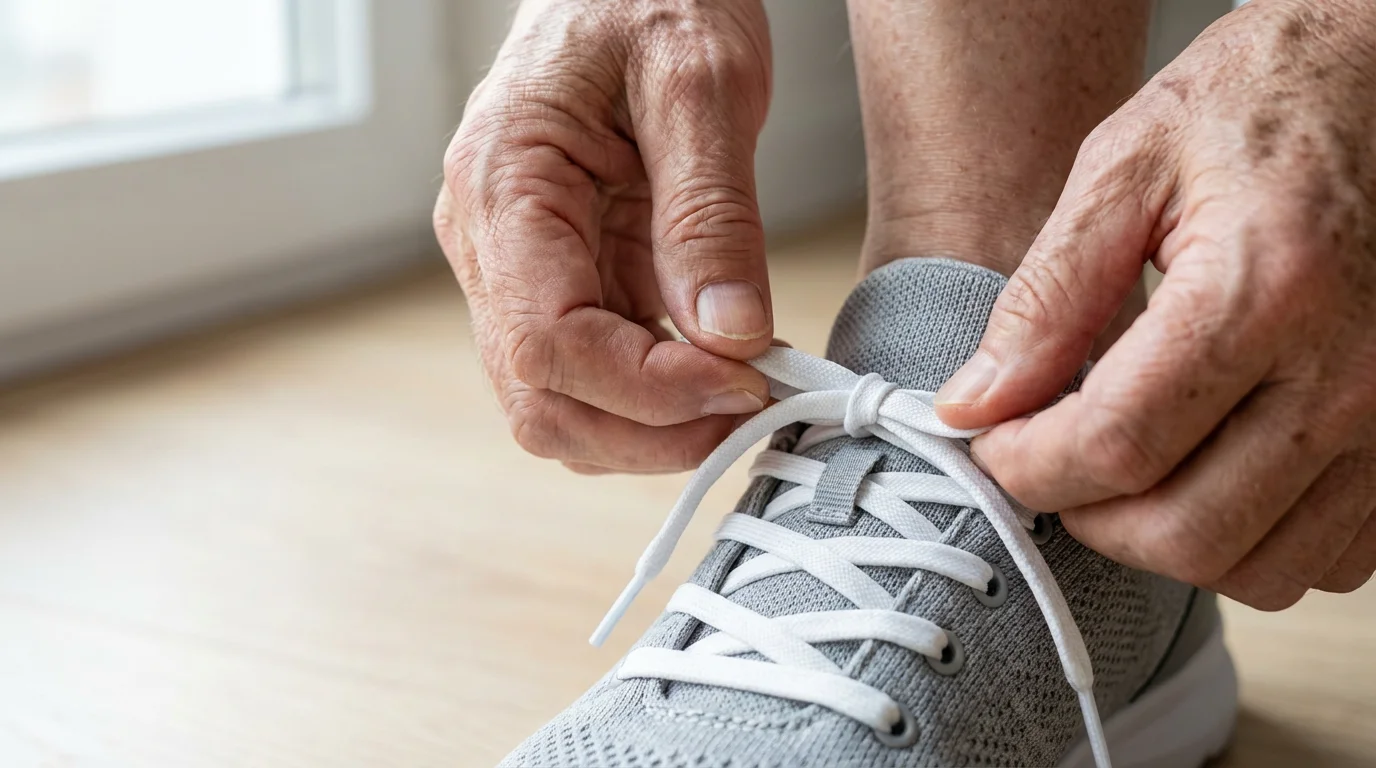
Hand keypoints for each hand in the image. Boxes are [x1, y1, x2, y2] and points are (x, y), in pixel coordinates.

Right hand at [434, 0, 774, 472]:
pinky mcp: (561, 276)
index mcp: (503, 186)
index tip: (745, 385)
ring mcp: (518, 267)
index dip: (647, 390)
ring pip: (561, 401)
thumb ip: (709, 211)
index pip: (547, 342)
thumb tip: (728, 334)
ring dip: (652, 424)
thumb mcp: (699, 80)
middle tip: (751, 411)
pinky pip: (594, 367)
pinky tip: (722, 369)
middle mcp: (490, 241)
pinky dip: (657, 393)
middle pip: (540, 397)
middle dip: (647, 431)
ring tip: (746, 393)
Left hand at [935, 0, 1375, 608]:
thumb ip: (1046, 297)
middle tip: (1046, 459)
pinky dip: (1252, 541)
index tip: (989, 441)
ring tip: (1121, 467)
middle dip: (1085, 515)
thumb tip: (974, 406)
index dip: (1025, 465)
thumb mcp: (1126, 166)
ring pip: (1260, 567)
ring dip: (1163, 540)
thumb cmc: (1257, 105)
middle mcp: (1349, 371)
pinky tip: (1208, 470)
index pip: (1117, 445)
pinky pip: (1331, 557)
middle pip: (1185, 531)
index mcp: (1265, 289)